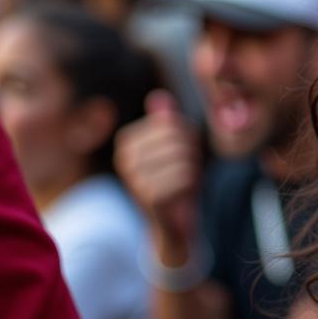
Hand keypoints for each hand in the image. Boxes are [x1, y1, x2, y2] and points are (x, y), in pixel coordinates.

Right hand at [114, 90, 201, 251]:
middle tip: (186, 170)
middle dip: (192, 153)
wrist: (172, 222)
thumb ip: (166, 121)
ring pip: (183, 157)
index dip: (188, 135)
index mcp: (127, 140)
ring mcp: (134, 178)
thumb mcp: (173, 145)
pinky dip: (190, 185)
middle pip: (178, 139)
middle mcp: (124, 157)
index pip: (172, 122)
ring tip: (183, 182)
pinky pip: (183, 178)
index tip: (182, 153)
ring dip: (193, 170)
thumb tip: (158, 96)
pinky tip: (181, 195)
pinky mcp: (148, 197)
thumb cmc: (175, 178)